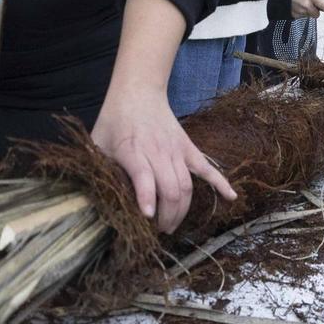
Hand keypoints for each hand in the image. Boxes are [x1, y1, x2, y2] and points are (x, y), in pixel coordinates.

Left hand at [93, 84, 235, 234]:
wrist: (138, 92)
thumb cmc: (114, 121)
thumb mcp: (97, 143)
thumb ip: (97, 167)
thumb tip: (92, 196)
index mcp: (132, 150)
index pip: (143, 176)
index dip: (146, 198)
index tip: (148, 217)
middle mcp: (157, 151)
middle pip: (170, 188)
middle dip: (167, 216)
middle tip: (159, 231)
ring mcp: (176, 150)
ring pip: (186, 186)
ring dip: (182, 210)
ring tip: (172, 225)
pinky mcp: (188, 148)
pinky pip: (207, 167)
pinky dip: (220, 182)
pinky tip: (231, 198)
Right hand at [290, 0, 323, 21]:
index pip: (323, 5)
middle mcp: (305, 5)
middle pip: (316, 14)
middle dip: (315, 11)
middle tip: (310, 5)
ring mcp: (300, 11)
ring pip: (309, 16)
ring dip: (307, 12)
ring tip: (301, 4)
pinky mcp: (294, 16)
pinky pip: (302, 17)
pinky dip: (301, 13)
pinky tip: (296, 7)